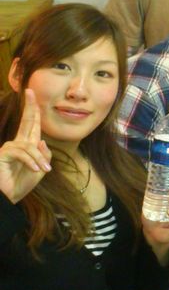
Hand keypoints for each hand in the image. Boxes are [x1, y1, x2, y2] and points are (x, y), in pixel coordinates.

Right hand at [0, 89, 52, 203]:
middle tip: (30, 92)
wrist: (9, 198)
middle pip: (26, 122)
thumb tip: (41, 141)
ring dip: (38, 159)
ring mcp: (8, 148)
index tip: (32, 94)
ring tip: (44, 170)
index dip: (33, 111)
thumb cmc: (22, 184)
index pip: (32, 125)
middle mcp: (16, 144)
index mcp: (26, 145)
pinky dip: (31, 161)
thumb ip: (44, 155)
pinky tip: (36, 169)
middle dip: (30, 107)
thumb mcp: (40, 169)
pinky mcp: (3, 154)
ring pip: (29, 146)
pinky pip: (21, 153)